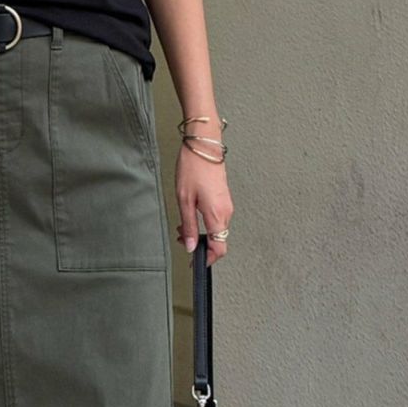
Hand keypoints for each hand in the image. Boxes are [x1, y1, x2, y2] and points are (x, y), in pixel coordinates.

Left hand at [174, 142, 232, 266]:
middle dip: (199, 245)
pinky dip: (204, 223)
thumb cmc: (193, 168)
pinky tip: (190, 215)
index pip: (219, 248)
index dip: (207, 259)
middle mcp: (226, 212)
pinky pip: (217, 219)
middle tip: (180, 239)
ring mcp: (227, 205)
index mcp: (217, 215)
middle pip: (218, 240)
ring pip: (217, 230)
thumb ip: (188, 226)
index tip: (194, 262)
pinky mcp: (224, 199)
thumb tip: (190, 246)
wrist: (204, 145)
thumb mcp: (184, 200)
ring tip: (181, 226)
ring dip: (200, 233)